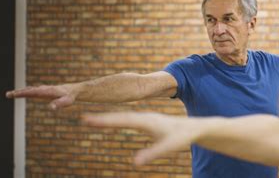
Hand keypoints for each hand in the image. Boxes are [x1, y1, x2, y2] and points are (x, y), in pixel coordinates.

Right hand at [6, 84, 75, 109]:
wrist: (72, 90)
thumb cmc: (70, 96)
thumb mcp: (67, 101)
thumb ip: (59, 104)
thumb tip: (51, 107)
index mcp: (48, 91)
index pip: (34, 92)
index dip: (24, 93)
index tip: (15, 94)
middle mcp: (44, 89)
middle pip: (29, 90)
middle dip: (19, 92)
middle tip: (8, 94)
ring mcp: (43, 90)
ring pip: (30, 90)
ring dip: (20, 92)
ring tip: (10, 94)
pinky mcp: (43, 91)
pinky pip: (32, 90)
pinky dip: (25, 91)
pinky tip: (20, 92)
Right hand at [82, 112, 197, 164]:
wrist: (194, 128)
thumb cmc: (181, 137)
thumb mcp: (168, 147)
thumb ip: (152, 154)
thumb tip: (135, 163)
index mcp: (146, 121)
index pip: (122, 120)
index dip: (105, 120)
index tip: (88, 118)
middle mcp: (144, 117)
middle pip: (120, 116)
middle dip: (102, 118)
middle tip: (84, 118)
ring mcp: (146, 118)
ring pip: (124, 116)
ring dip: (109, 117)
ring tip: (93, 119)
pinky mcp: (149, 122)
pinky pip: (129, 119)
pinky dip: (118, 119)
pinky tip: (114, 121)